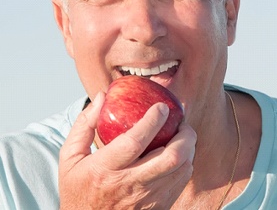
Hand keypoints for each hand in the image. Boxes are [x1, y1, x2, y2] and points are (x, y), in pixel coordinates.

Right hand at [59, 92, 195, 208]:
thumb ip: (84, 125)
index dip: (153, 121)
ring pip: (182, 169)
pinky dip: (186, 163)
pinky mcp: (159, 207)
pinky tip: (180, 154)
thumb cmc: (79, 190)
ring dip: (188, 148)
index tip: (162, 106)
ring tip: (182, 135)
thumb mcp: (70, 158)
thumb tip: (102, 96)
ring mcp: (147, 199)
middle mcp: (129, 185)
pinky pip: (182, 181)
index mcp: (104, 169)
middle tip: (182, 122)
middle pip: (171, 157)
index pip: (134, 142)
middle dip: (184, 135)